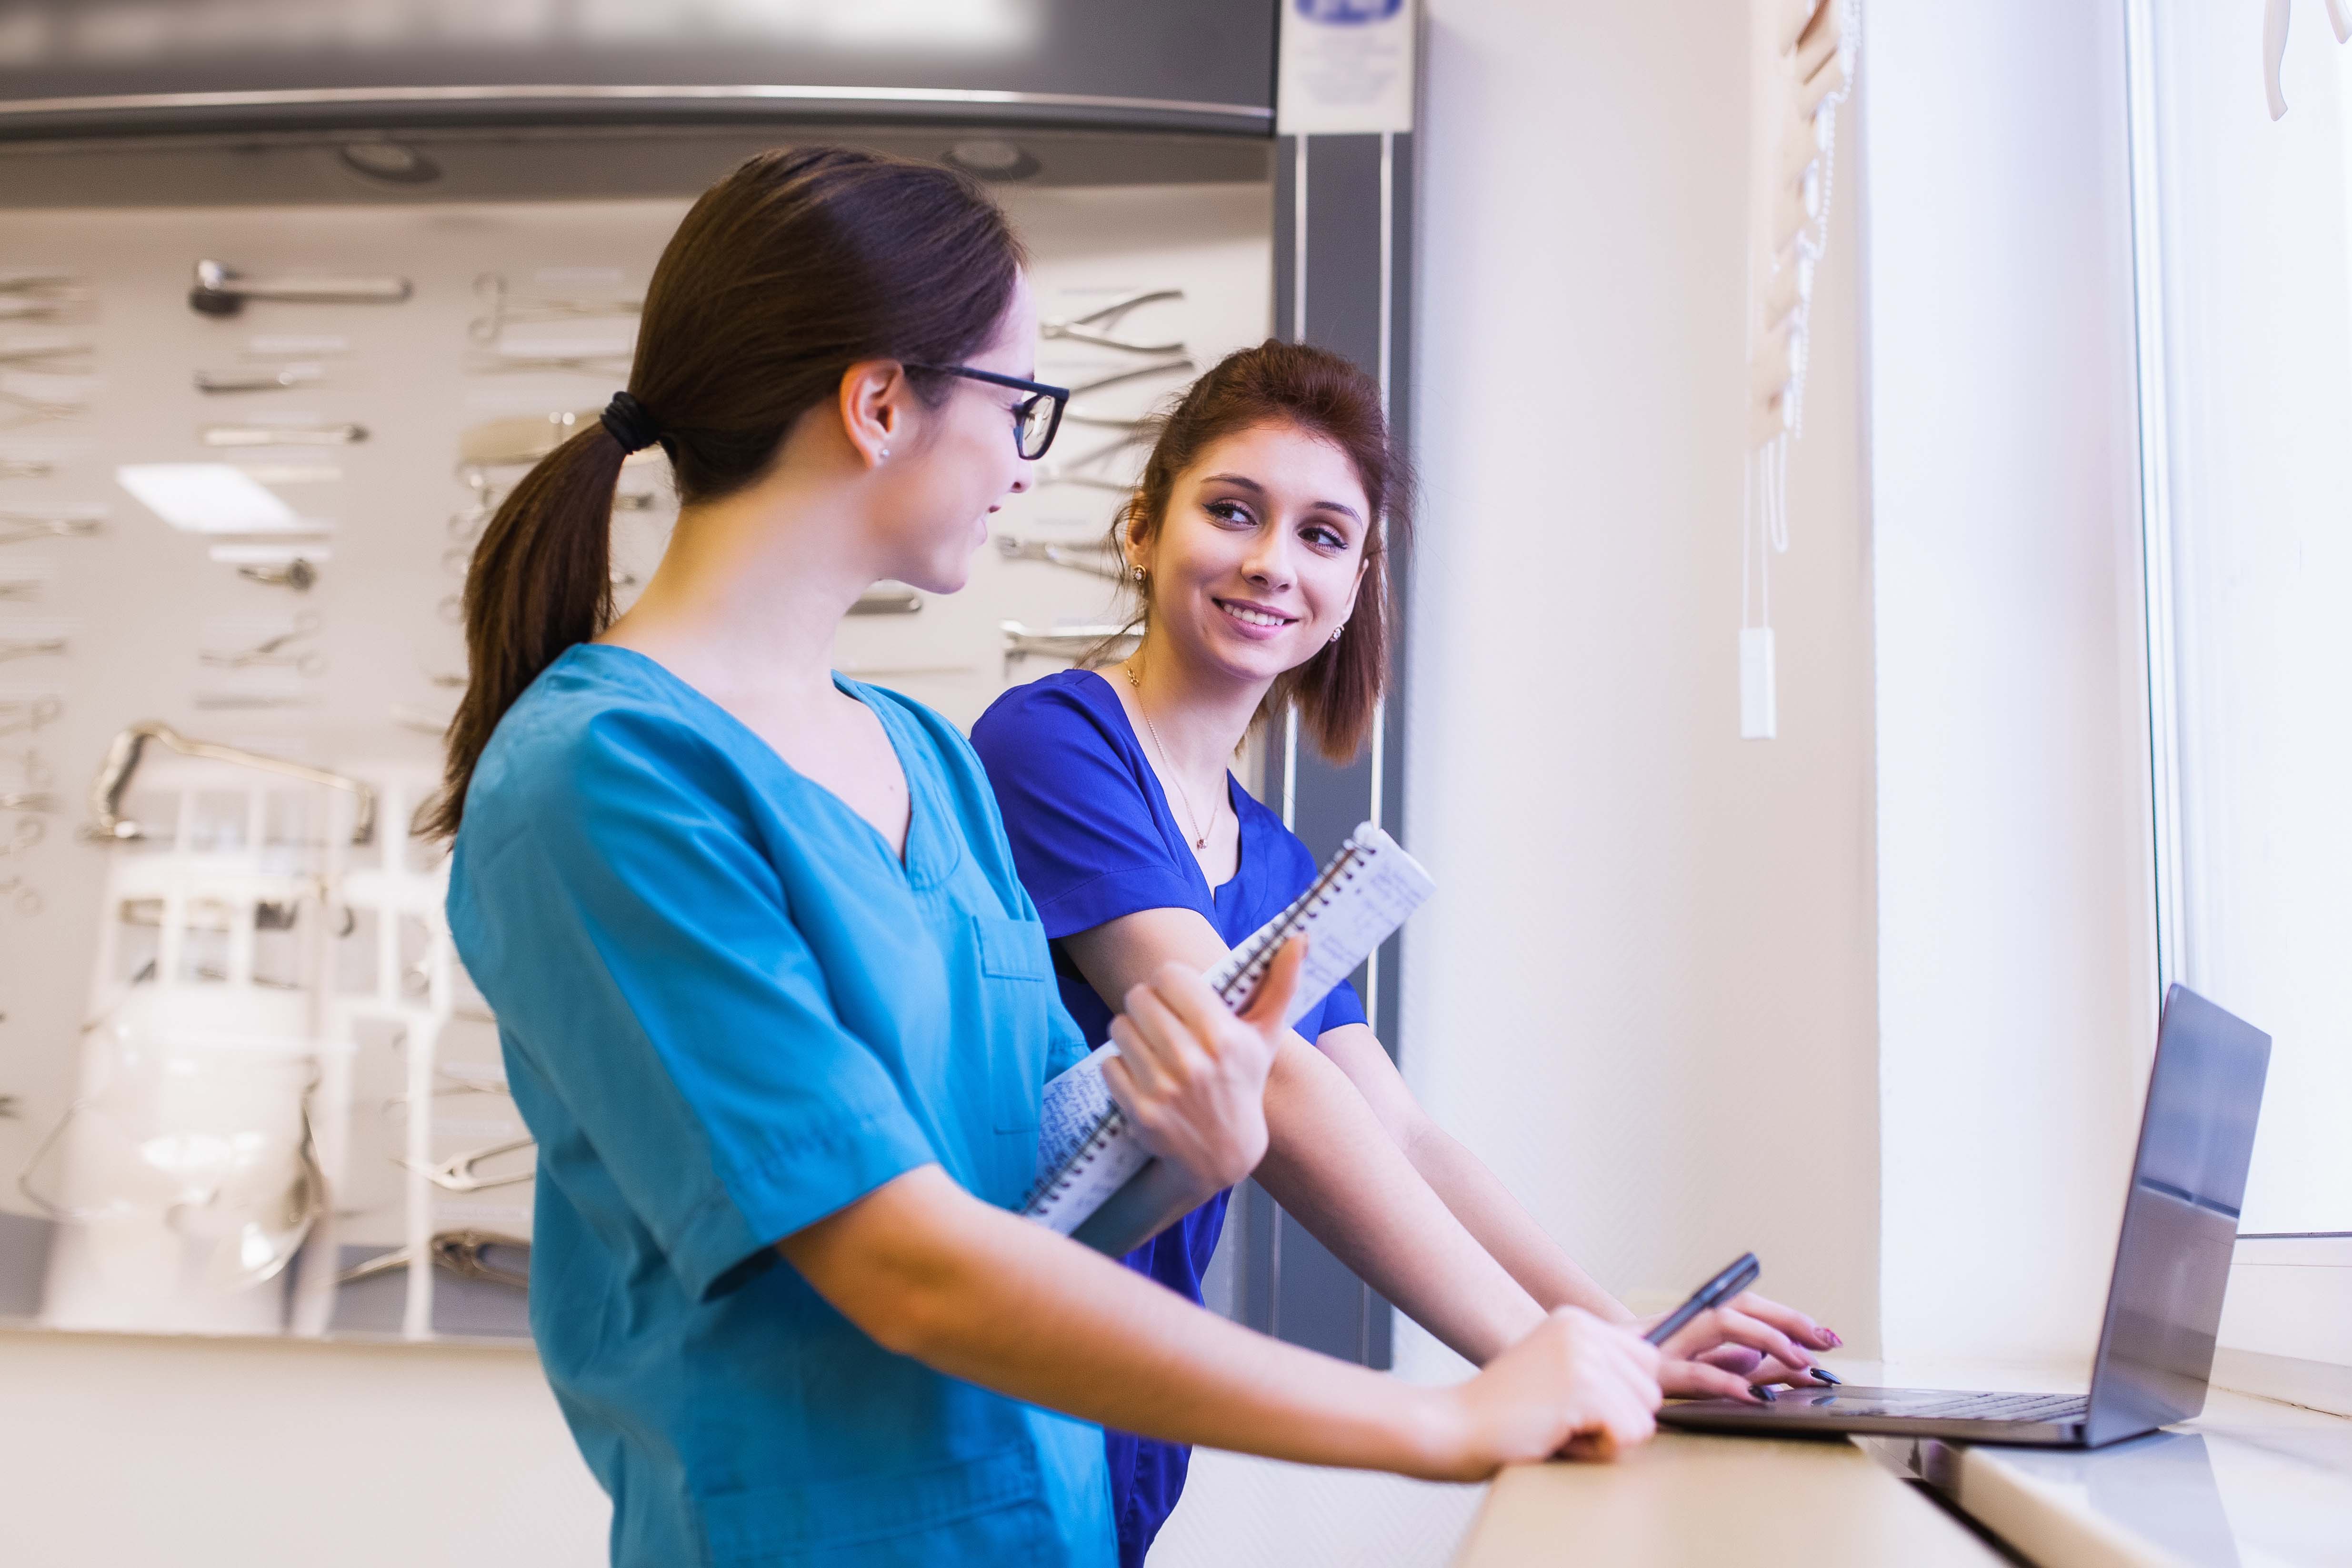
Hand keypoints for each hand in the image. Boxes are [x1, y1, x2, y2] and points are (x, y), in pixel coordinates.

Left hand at [1101, 936, 1305, 1192]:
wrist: (1224, 1153)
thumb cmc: (1242, 1082)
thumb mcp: (1266, 1035)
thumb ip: (1281, 982)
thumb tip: (1300, 936)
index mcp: (1223, 1036)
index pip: (1170, 976)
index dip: (1169, 981)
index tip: (1177, 994)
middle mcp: (1193, 1061)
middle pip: (1138, 997)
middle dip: (1146, 1004)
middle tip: (1159, 1019)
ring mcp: (1164, 1088)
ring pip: (1119, 1026)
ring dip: (1130, 1033)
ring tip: (1150, 1046)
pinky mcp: (1140, 1111)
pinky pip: (1109, 1064)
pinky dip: (1120, 1067)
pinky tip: (1142, 1076)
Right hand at [1424, 1307, 1661, 1479]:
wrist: (1453, 1426)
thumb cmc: (1502, 1413)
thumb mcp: (1553, 1369)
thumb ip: (1597, 1366)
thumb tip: (1653, 1385)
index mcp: (1576, 1319)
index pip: (1647, 1362)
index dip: (1623, 1398)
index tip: (1578, 1405)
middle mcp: (1582, 1329)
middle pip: (1651, 1391)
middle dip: (1617, 1421)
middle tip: (1563, 1420)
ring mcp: (1582, 1356)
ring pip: (1645, 1418)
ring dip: (1606, 1439)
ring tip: (1558, 1428)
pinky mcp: (1582, 1389)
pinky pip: (1629, 1435)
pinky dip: (1597, 1451)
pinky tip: (1558, 1437)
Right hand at [1644, 1290, 1841, 1400]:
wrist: (1594, 1366)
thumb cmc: (1649, 1365)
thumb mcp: (1700, 1362)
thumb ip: (1737, 1361)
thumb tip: (1780, 1364)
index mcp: (1697, 1318)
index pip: (1749, 1306)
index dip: (1789, 1317)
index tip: (1825, 1336)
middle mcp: (1686, 1322)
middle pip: (1741, 1307)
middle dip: (1787, 1321)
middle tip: (1825, 1343)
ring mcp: (1672, 1344)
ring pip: (1722, 1324)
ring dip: (1766, 1339)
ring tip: (1800, 1361)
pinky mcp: (1659, 1372)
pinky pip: (1699, 1374)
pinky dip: (1731, 1383)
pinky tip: (1758, 1396)